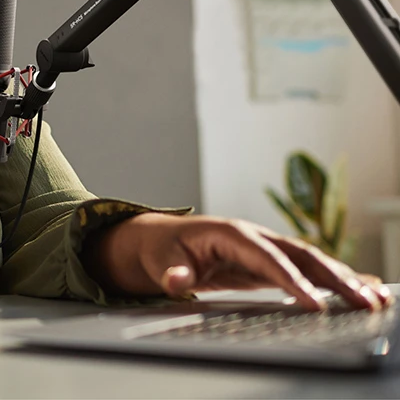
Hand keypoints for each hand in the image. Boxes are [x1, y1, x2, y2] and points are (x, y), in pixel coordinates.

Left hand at [86, 212, 392, 311]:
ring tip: (376, 299)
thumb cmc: (161, 247)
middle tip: (364, 303)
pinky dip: (334, 280)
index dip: (290, 279)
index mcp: (230, 232)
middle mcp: (253, 237)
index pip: (266, 257)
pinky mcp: (269, 263)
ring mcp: (264, 248)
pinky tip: (362, 290)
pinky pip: (307, 271)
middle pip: (298, 255)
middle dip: (332, 278)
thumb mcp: (160, 259)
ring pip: (310, 261)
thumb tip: (176, 279)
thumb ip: (171, 270)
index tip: (313, 303)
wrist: (160, 240)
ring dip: (343, 279)